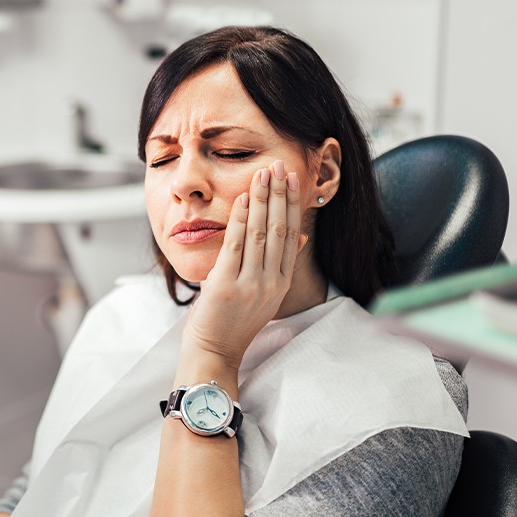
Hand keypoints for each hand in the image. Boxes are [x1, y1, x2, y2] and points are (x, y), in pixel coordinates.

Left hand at [181, 160, 305, 371]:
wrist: (215, 350)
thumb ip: (281, 264)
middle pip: (280, 230)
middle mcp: (271, 282)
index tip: (292, 180)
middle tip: (280, 166)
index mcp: (281, 282)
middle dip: (280, 195)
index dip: (292, 205)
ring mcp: (251, 284)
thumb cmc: (235, 321)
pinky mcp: (227, 285)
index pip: (291, 236)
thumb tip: (300, 236)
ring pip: (261, 234)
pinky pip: (236, 245)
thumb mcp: (266, 294)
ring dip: (263, 201)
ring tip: (264, 174)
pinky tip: (244, 198)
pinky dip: (240, 219)